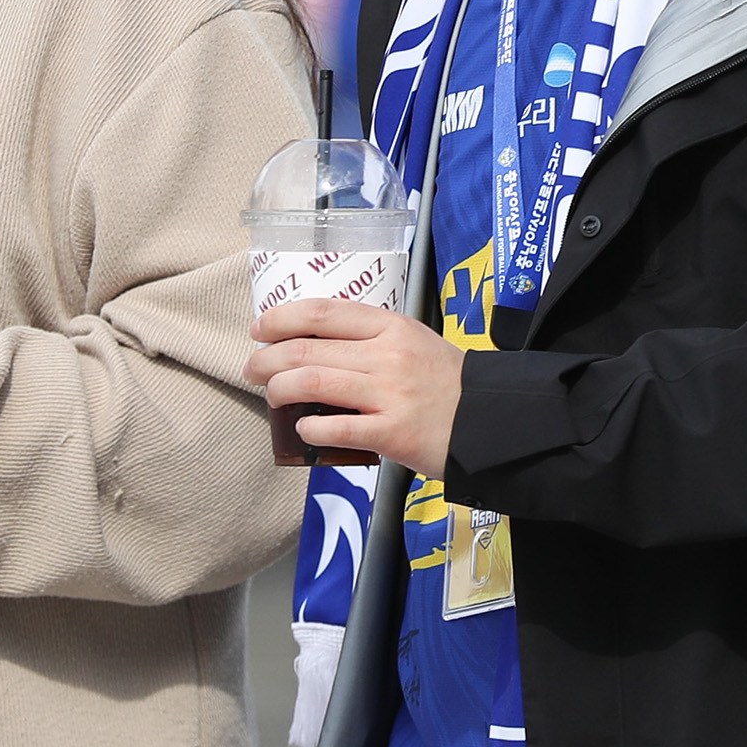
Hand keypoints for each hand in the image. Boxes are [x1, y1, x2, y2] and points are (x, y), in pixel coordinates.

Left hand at [246, 296, 462, 474]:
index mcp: (391, 327)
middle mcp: (387, 355)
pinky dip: (308, 429)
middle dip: (266, 358)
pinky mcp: (391, 433)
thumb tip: (315, 348)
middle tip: (253, 368)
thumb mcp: (414, 342)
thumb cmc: (449, 383)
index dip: (281, 318)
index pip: (322, 313)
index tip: (260, 328)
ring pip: (311, 383)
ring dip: (278, 390)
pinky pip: (333, 428)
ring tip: (271, 396)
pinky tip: (303, 430)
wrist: (493, 420)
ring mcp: (388, 394)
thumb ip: (370, 340)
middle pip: (306, 349)